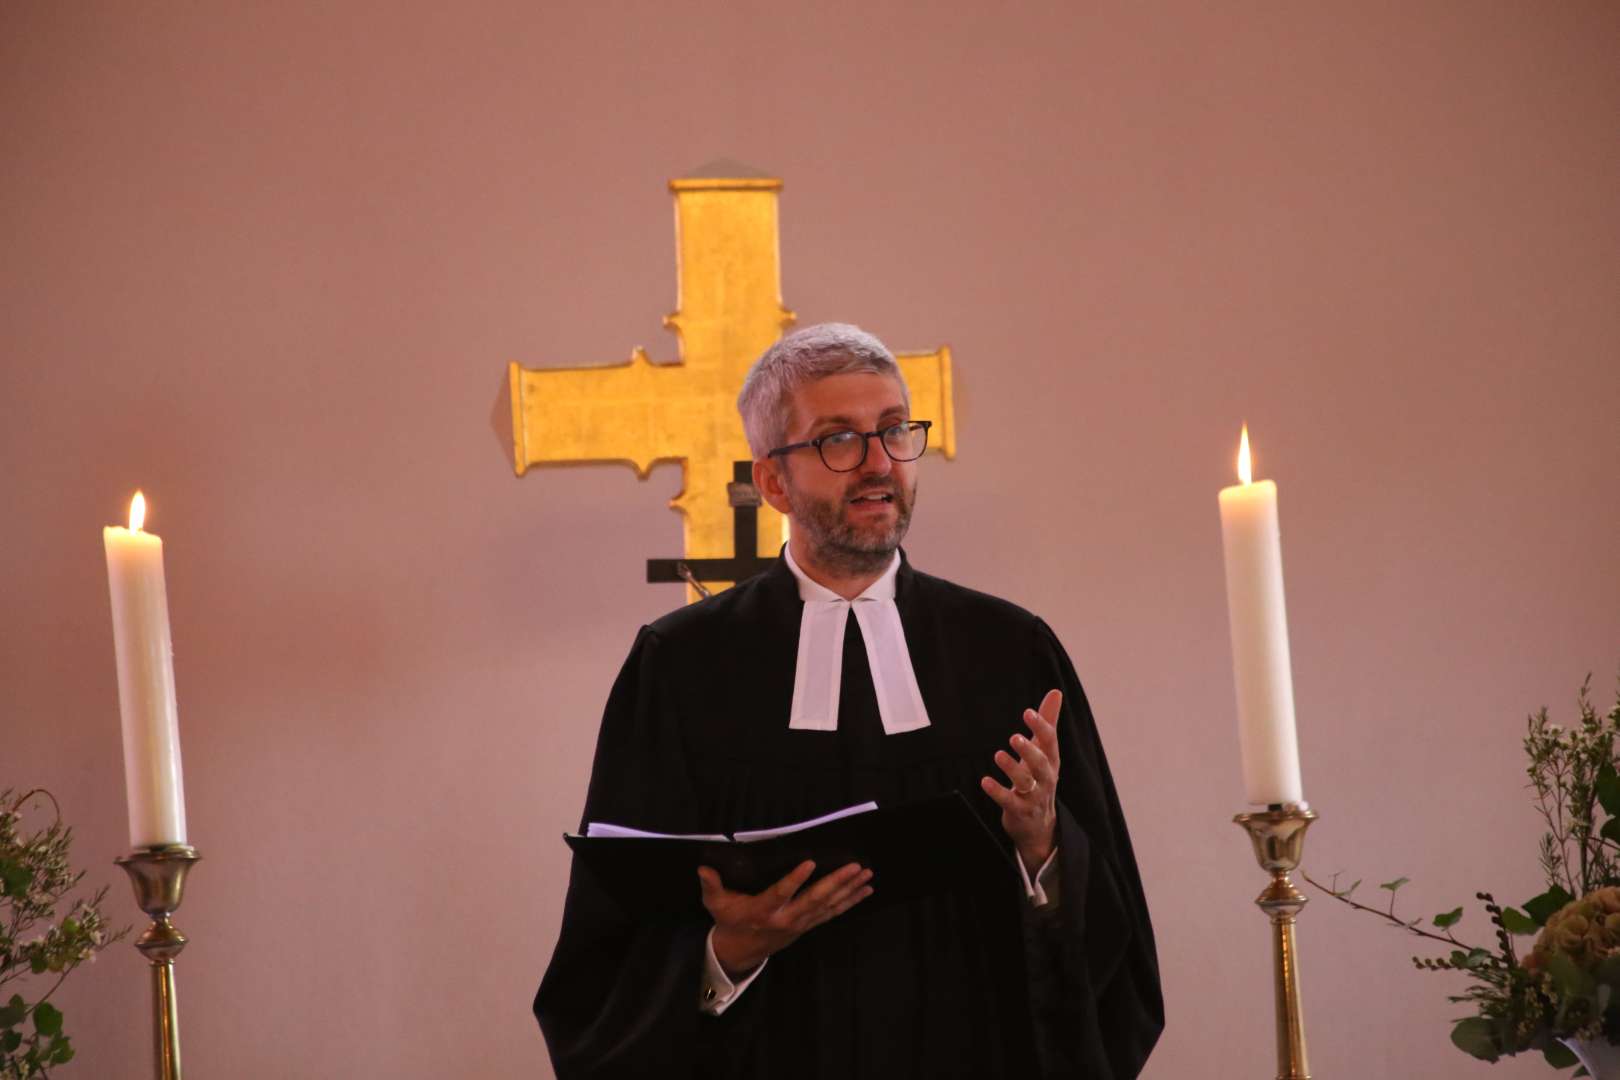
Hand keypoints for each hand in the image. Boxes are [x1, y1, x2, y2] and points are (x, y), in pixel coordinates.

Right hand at [697, 860, 873, 979]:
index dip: (795, 879)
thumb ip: (711, 885)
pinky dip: (850, 901)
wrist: (741, 952)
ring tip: (866, 874)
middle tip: (855, 866)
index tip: (809, 862)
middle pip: (815, 900)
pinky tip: (864, 890)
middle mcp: (786, 918)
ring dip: (849, 890)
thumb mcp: (715, 904)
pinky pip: (833, 913)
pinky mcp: (808, 925)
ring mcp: (800, 923)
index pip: (781, 893)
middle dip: (837, 883)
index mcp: (763, 911)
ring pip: (829, 906)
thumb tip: (703, 867)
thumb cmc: (729, 921)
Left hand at [980, 688, 1061, 871]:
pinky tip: (984, 781)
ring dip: (1012, 769)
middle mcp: (1046, 779)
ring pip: (1026, 783)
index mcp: (1051, 761)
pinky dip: (997, 792)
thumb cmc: (1040, 779)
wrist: (1040, 825)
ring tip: (998, 755)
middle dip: (1029, 750)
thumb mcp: (1045, 752)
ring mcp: (1034, 797)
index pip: (1050, 742)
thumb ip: (1048, 722)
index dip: (1041, 727)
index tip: (1028, 712)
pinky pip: (1009, 802)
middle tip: (1014, 737)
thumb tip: (1055, 692)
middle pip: (1041, 764)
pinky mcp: (1020, 812)